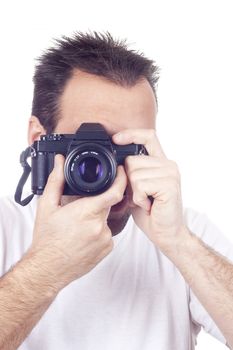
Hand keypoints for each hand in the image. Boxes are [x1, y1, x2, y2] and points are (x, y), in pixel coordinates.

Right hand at [30, 154, 126, 287]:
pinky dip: (98, 232)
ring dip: (95, 218)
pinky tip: (83, 237)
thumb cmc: (46, 240)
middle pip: (107, 204)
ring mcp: (105, 239)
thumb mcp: (47, 206)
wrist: (47, 269)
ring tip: (77, 228)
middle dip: (96, 202)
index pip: (114, 192)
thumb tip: (60, 162)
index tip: (120, 171)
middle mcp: (99, 226)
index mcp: (86, 212)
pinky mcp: (107, 249)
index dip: (121, 179)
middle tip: (79, 210)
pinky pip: (107, 234)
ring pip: (105, 219)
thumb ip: (56, 180)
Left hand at [113, 129, 184, 251]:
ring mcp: (170, 173)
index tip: (115, 139)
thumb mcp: (137, 188)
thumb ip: (131, 173)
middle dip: (128, 180)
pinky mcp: (169, 185)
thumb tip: (116, 162)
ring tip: (145, 201)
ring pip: (134, 173)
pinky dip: (139, 198)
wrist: (166, 233)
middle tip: (140, 195)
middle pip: (132, 159)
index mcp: (161, 162)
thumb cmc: (151, 212)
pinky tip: (149, 205)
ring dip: (134, 192)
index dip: (131, 134)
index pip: (148, 136)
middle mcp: (168, 165)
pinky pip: (140, 184)